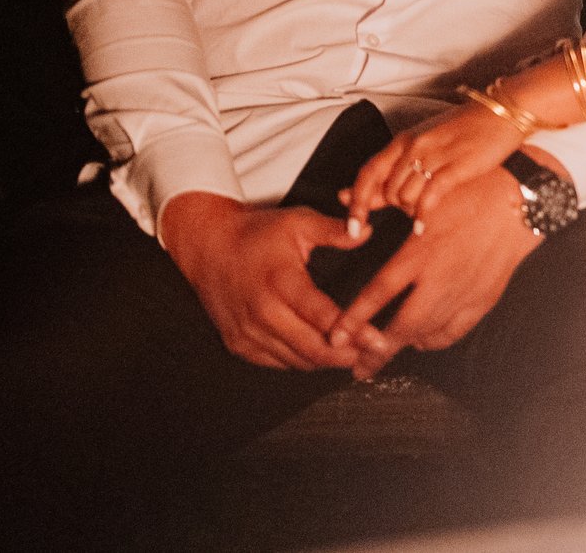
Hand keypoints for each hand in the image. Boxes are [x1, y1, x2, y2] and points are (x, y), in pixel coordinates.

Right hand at [161, 192, 370, 371]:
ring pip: (295, 360)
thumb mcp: (297, 223)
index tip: (377, 339)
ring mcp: (247, 331)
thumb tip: (366, 231)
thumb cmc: (257, 234)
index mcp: (280, 281)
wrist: (208, 247)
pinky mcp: (238, 344)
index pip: (321, 315)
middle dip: (345, 355)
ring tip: (355, 356)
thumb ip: (333, 230)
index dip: (352, 331)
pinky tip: (321, 354)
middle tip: (373, 354)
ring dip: (325, 362)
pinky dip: (301, 361)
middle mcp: (262, 311)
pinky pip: (276, 362)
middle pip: (310, 348)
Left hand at [329, 163, 545, 376]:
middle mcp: (439, 279)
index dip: (353, 319)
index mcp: (420, 253)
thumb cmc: (472, 192)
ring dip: (404, 348)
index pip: (378, 294)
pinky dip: (435, 340)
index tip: (336, 337)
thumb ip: (384, 204)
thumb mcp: (426, 196)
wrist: (521, 202)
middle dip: (376, 351)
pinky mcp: (483, 299)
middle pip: (401, 326)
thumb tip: (344, 200)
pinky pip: (455, 331)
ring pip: (427, 334)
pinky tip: (423, 340)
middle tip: (357, 368)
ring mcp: (463, 293)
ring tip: (384, 357)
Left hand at [345, 101, 526, 229]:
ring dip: (409, 211)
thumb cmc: (465, 129)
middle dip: (393, 208)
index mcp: (404, 139)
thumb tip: (363, 196)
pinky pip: (427, 199)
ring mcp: (435, 156)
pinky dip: (421, 217)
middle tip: (411, 209)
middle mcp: (414, 146)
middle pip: (387, 191)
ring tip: (423, 210)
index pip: (367, 173)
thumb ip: (396, 170)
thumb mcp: (426, 144)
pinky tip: (422, 226)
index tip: (352, 226)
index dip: (355, 202)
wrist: (502, 113)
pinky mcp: (456, 167)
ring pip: (404, 197)